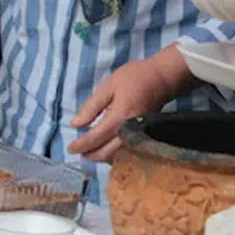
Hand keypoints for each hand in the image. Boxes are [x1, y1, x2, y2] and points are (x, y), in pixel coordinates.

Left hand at [67, 48, 189, 162]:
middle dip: (90, 155)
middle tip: (79, 152)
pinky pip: (127, 152)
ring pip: (117, 156)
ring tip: (90, 152)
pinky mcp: (144, 136)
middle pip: (106, 153)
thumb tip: (76, 124)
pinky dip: (114, 155)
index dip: (80, 145)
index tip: (70, 149)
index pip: (95, 138)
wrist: (163, 78)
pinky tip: (108, 150)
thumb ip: (92, 106)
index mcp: (118, 118)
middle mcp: (129, 131)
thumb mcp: (109, 86)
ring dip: (102, 157)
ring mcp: (138, 136)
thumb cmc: (135, 77)